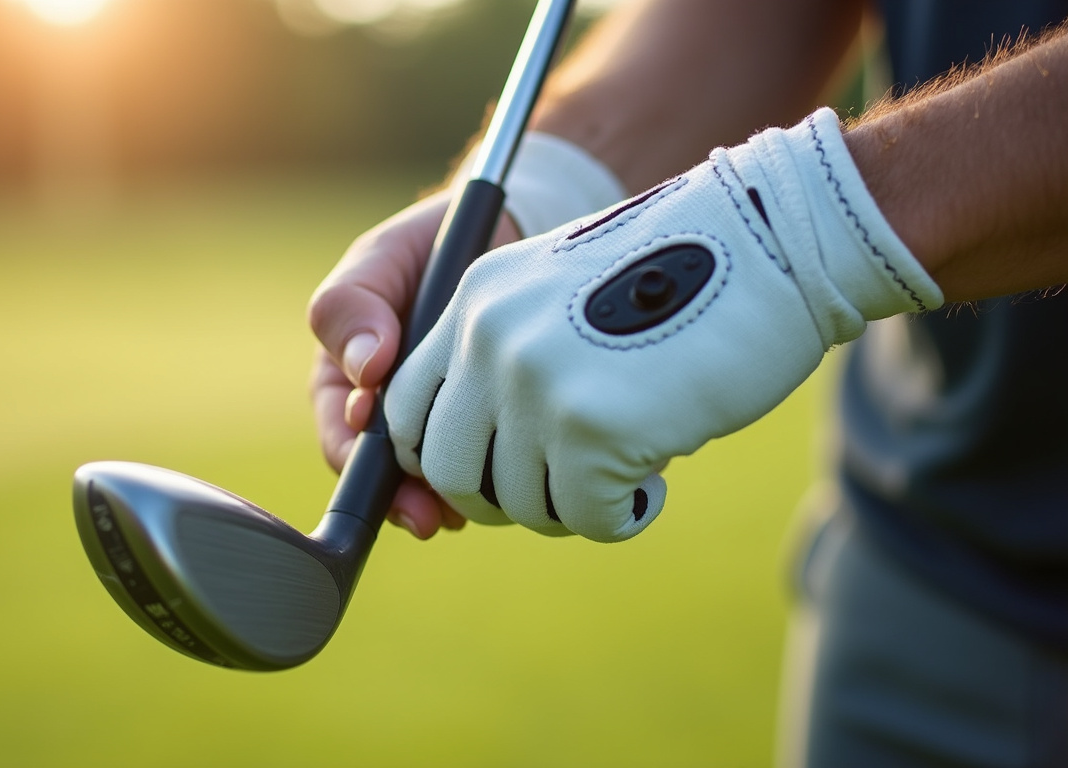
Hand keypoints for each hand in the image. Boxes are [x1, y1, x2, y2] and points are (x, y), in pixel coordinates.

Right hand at [307, 192, 522, 538]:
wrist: (508, 231)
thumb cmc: (432, 241)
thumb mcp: (383, 258)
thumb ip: (354, 305)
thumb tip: (364, 370)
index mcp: (350, 377)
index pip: (341, 438)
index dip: (355, 459)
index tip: (383, 456)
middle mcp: (391, 410)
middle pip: (385, 477)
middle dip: (402, 501)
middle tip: (429, 517)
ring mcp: (443, 422)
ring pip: (435, 483)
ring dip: (447, 499)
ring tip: (468, 509)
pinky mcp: (491, 425)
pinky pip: (485, 467)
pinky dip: (489, 479)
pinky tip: (502, 482)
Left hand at [385, 108, 942, 541]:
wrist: (774, 236)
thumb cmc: (687, 269)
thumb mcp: (567, 293)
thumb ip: (512, 355)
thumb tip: (489, 456)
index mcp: (476, 300)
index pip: (405, 406)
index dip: (440, 459)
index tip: (491, 474)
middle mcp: (490, 338)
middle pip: (447, 468)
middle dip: (500, 498)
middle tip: (559, 490)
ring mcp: (536, 382)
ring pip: (517, 501)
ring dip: (570, 506)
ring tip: (621, 474)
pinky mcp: (592, 427)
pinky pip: (584, 515)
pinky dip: (620, 515)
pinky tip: (653, 484)